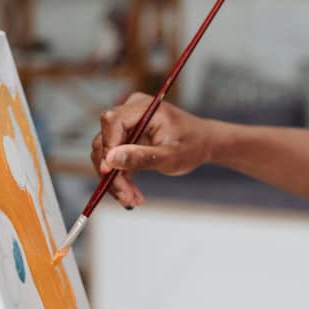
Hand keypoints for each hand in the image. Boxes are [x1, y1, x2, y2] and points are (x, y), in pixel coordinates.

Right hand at [90, 92, 210, 207]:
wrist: (202, 143)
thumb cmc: (192, 145)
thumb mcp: (170, 156)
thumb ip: (141, 157)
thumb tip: (110, 159)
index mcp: (145, 108)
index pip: (113, 122)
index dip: (107, 147)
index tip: (108, 173)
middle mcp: (132, 111)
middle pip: (105, 140)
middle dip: (112, 172)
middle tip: (126, 198)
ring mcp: (127, 124)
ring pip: (106, 154)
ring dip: (115, 180)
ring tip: (132, 200)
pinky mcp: (126, 137)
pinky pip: (113, 159)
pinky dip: (120, 178)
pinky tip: (132, 194)